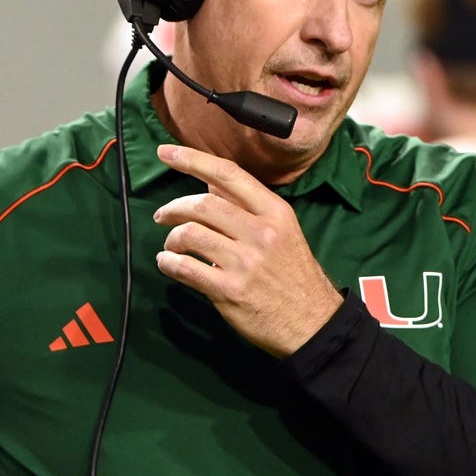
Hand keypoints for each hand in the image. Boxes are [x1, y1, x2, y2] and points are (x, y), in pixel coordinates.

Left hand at [153, 144, 343, 357]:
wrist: (312, 323)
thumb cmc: (293, 274)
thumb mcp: (282, 231)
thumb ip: (246, 207)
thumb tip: (209, 184)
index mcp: (275, 212)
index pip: (228, 174)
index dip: (193, 159)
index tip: (166, 152)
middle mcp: (261, 232)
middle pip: (202, 204)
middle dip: (173, 208)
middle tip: (162, 216)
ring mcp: (245, 263)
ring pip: (190, 235)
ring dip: (171, 239)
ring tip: (171, 247)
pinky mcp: (229, 291)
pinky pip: (185, 268)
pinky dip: (168, 263)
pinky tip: (168, 263)